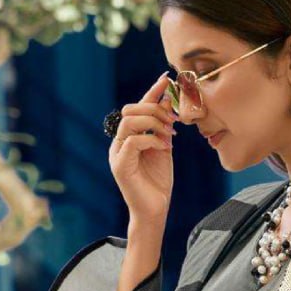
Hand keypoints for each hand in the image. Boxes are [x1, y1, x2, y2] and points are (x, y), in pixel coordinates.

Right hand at [109, 73, 176, 221]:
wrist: (155, 210)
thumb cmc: (158, 182)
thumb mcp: (164, 147)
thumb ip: (163, 126)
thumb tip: (168, 101)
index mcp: (128, 138)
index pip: (137, 109)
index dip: (151, 92)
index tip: (166, 80)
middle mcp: (119, 143)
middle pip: (130, 111)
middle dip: (154, 110)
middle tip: (173, 122)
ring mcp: (117, 154)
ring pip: (130, 122)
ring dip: (154, 123)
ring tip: (170, 135)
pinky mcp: (120, 166)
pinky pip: (134, 141)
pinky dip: (152, 140)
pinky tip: (164, 147)